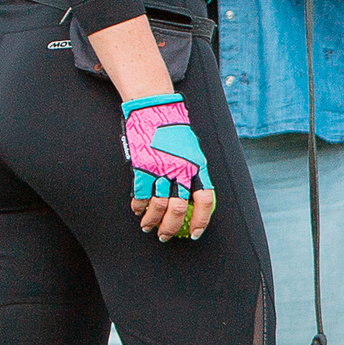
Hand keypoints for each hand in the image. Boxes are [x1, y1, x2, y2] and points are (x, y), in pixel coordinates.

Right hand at [122, 94, 217, 240]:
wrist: (155, 108)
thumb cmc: (173, 129)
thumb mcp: (191, 150)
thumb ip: (192, 172)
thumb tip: (192, 198)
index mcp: (197, 166)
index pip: (205, 200)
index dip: (202, 220)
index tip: (196, 233)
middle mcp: (180, 170)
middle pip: (179, 209)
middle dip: (171, 227)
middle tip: (165, 236)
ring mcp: (161, 169)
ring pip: (158, 206)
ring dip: (152, 221)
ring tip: (148, 227)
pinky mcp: (142, 167)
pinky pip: (141, 195)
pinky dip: (139, 206)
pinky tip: (138, 210)